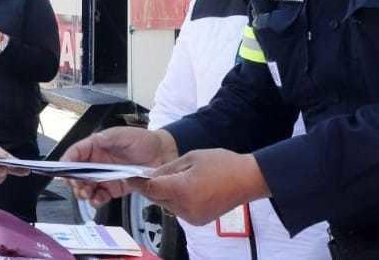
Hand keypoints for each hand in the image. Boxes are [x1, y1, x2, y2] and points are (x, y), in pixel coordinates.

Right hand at [60, 127, 177, 206]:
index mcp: (96, 146)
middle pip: (76, 174)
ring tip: (87, 194)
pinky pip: (100, 197)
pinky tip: (98, 200)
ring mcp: (104, 177)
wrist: (162, 154)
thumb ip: (107, 138)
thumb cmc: (143, 140)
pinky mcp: (113, 189)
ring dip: (83, 192)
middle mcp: (97, 162)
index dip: (67, 162)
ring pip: (86, 187)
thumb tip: (92, 142)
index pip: (75, 154)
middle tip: (78, 186)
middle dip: (74, 182)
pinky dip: (96, 200)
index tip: (64, 171)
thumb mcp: (122, 134)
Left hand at [133, 148, 269, 224]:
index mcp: (182, 189)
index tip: (131, 176)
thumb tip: (151, 174)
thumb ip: (168, 168)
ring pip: (167, 205)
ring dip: (165, 194)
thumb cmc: (222, 164)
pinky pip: (179, 210)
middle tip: (151, 174)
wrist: (247, 179)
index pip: (151, 189)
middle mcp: (184, 207)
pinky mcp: (198, 221)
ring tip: (177, 178)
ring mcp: (192, 216)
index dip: (139, 182)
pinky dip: (177, 200)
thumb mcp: (191, 157)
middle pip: (157, 198)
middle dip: (152, 187)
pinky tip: (188, 188)